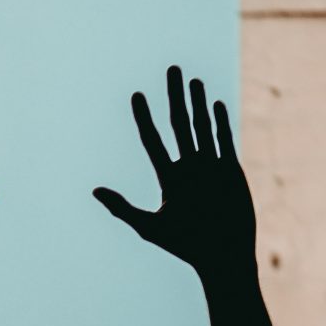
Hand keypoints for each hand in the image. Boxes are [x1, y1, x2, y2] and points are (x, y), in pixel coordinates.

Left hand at [93, 65, 254, 280]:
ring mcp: (210, 167)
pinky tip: (214, 103)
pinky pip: (223, 140)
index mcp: (168, 178)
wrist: (221, 256)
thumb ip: (122, 208)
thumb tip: (94, 191)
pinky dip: (220, 122)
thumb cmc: (185, 246)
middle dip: (175, 96)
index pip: (152, 140)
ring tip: (192, 80)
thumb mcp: (150, 226)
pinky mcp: (230, 170)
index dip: (144, 118)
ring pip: (201, 127)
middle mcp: (188, 168)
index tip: (136, 96)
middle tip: (171, 69)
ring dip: (198, 103)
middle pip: (179, 124)